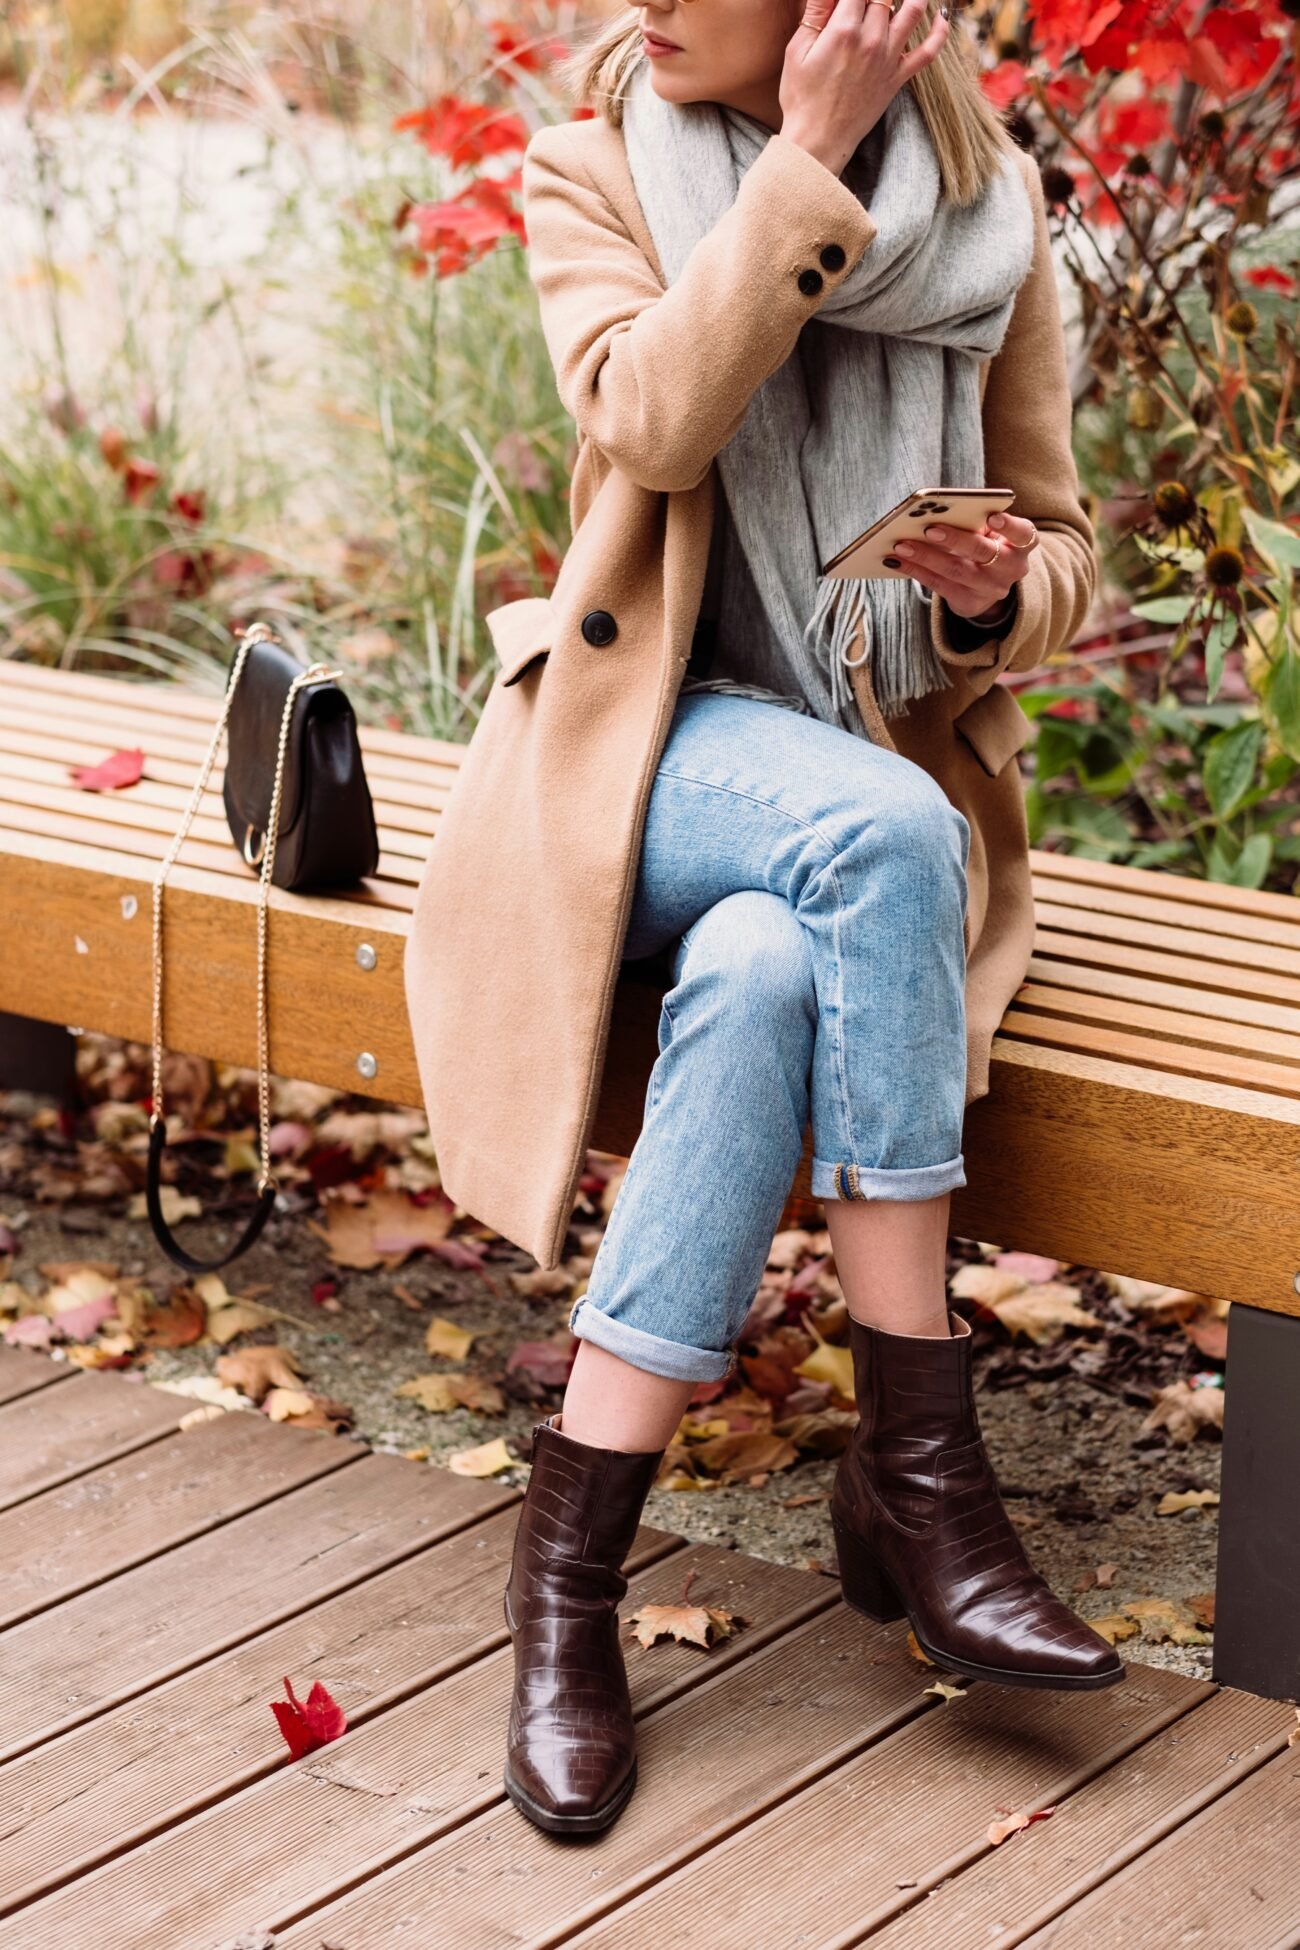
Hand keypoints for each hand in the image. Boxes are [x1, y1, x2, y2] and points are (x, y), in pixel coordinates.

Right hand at [780, 0, 949, 178]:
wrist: (818, 141)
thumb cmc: (801, 98)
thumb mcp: (797, 50)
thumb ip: (816, 11)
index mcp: (844, 30)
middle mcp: (872, 39)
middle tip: (869, 2)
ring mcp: (889, 58)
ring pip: (914, 10)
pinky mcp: (898, 77)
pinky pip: (929, 51)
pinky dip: (941, 31)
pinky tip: (941, 16)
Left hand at [886, 510, 1037, 623]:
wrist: (992, 585)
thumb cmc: (989, 545)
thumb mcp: (992, 534)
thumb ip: (976, 522)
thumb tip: (936, 511)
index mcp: (1021, 545)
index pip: (1023, 534)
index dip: (1009, 526)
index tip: (993, 517)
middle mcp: (1010, 569)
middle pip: (983, 552)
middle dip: (955, 539)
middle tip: (929, 529)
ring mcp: (990, 589)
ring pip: (956, 570)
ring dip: (926, 556)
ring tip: (901, 544)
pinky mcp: (969, 602)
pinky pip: (939, 585)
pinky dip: (916, 571)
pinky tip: (896, 560)